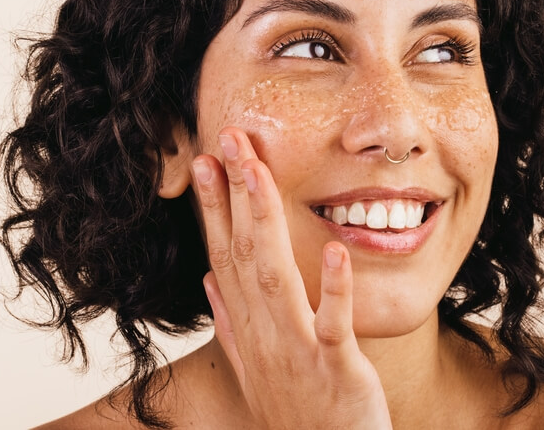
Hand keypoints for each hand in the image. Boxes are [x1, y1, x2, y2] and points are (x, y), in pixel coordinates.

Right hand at [191, 127, 392, 429]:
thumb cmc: (296, 417)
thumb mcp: (253, 370)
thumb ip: (230, 324)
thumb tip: (209, 281)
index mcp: (248, 330)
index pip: (222, 257)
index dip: (212, 208)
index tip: (204, 162)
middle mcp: (264, 336)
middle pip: (242, 255)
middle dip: (232, 195)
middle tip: (228, 140)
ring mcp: (298, 352)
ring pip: (276, 279)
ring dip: (263, 223)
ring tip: (256, 172)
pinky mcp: (336, 372)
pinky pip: (335, 326)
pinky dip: (335, 289)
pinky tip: (340, 250)